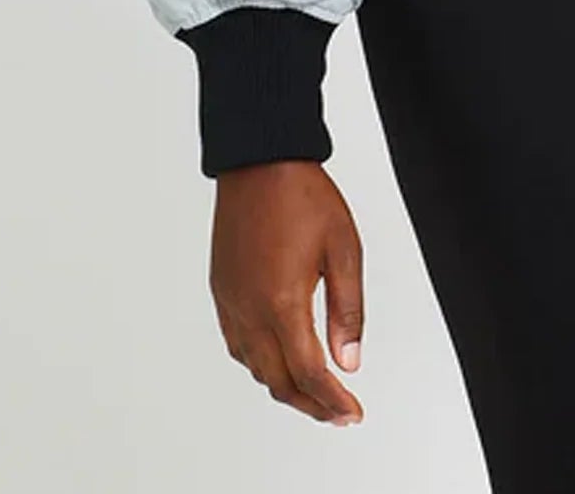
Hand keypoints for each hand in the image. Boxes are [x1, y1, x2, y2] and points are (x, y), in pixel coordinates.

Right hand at [208, 160, 365, 426]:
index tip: (352, 413)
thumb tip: (349, 360)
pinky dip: (260, 364)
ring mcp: (231, 302)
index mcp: (281, 302)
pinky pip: (237, 345)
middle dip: (310, 404)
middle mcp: (249, 310)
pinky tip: (278, 360)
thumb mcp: (344, 249)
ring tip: (314, 392)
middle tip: (338, 412)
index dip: (332, 400)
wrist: (259, 161)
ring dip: (284, 387)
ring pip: (254, 367)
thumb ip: (347, 310)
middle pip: (278, 380)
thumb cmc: (302, 195)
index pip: (308, 372)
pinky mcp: (222, 290)